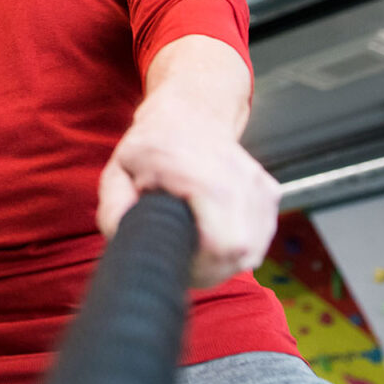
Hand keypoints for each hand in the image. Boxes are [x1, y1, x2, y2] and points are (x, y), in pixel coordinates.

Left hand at [96, 105, 278, 287]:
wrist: (191, 114)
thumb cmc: (152, 145)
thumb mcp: (118, 171)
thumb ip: (114, 210)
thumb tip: (123, 240)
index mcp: (203, 179)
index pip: (222, 247)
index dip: (199, 267)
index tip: (176, 262)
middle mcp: (240, 183)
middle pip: (239, 255)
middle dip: (209, 269)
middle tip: (181, 258)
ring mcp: (260, 188)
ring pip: (251, 252)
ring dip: (223, 260)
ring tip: (194, 244)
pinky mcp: (270, 195)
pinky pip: (258, 239)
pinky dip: (237, 245)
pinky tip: (212, 232)